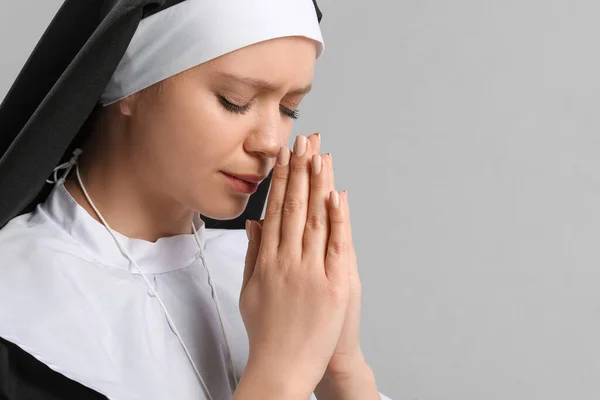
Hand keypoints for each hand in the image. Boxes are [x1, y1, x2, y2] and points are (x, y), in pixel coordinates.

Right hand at [237, 133, 350, 397]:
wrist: (281, 367)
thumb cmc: (267, 331)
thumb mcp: (250, 291)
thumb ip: (253, 254)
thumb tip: (255, 222)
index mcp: (265, 262)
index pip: (275, 210)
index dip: (281, 180)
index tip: (285, 156)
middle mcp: (286, 262)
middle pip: (294, 207)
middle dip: (299, 171)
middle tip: (303, 141)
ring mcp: (309, 273)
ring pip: (314, 220)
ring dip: (317, 185)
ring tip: (319, 156)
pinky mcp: (332, 286)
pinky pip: (335, 246)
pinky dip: (336, 219)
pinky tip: (335, 194)